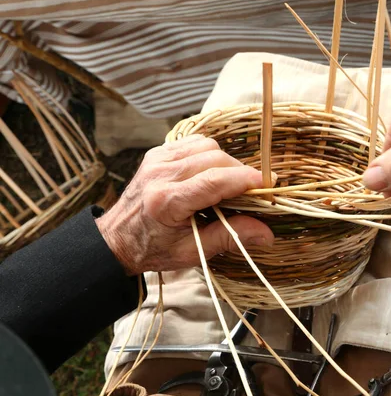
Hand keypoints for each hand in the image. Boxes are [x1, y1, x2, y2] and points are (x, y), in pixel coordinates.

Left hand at [95, 136, 274, 274]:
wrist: (115, 239)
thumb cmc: (154, 249)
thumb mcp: (193, 252)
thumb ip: (230, 237)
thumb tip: (267, 233)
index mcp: (167, 202)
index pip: (216, 180)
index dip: (246, 179)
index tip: (269, 184)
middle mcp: (161, 174)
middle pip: (215, 158)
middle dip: (240, 171)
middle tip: (252, 190)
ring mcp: (157, 159)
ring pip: (206, 145)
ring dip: (226, 161)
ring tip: (230, 183)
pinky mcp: (157, 153)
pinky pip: (193, 143)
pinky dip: (209, 155)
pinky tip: (210, 173)